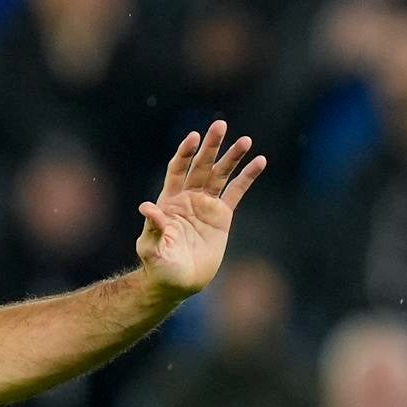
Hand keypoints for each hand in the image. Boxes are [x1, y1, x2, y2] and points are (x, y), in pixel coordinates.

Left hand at [135, 120, 266, 300]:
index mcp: (168, 202)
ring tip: (245, 140)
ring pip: (220, 175)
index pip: (177, 170)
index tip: (193, 138)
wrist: (177, 282)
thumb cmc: (159, 266)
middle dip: (211, 147)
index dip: (184, 153)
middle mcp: (187, 198)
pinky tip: (260, 161)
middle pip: (201, 166)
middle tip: (220, 125)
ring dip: (232, 157)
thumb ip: (152, 227)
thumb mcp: (152, 248)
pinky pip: (237, 192)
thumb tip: (146, 207)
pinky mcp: (222, 216)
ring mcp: (206, 205)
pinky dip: (247, 177)